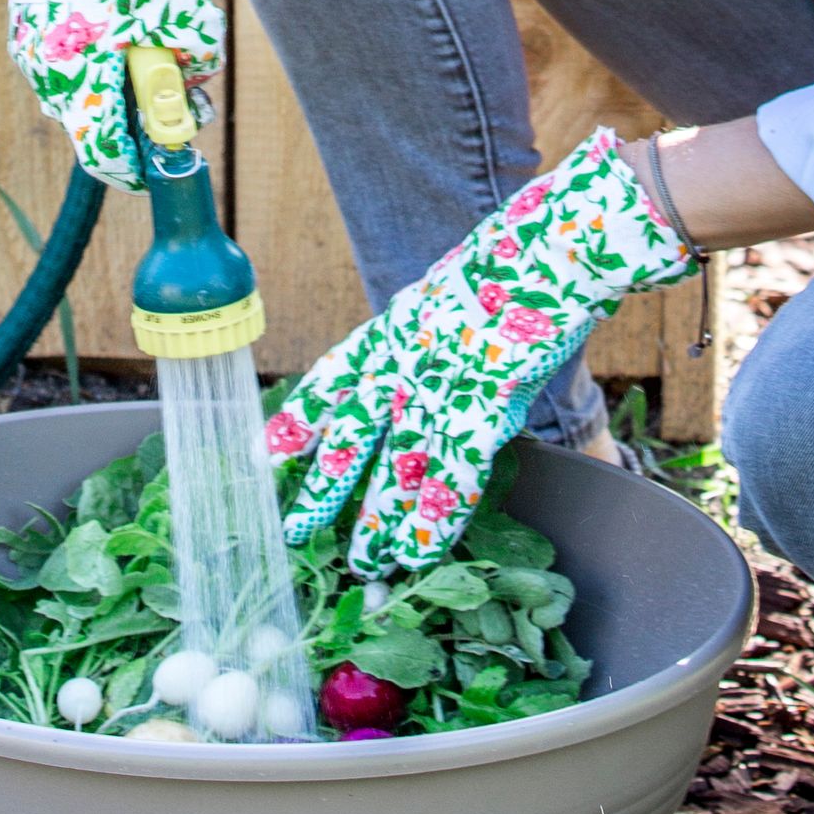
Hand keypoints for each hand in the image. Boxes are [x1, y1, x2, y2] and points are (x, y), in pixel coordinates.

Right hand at [0, 0, 224, 185]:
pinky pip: (75, 51)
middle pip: (98, 122)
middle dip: (145, 111)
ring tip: (162, 24)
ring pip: (88, 84)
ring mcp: (31, 43)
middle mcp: (44, 71)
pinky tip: (131, 3)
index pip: (106, 157)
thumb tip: (192, 91)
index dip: (144, 166)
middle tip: (187, 82)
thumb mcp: (182, 7)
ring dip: (128, 73)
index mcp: (76, 79)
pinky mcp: (31, 15)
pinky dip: (107, 44)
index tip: (173, 156)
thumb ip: (192, 61)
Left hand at [266, 134, 695, 574]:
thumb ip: (430, 333)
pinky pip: (452, 477)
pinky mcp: (481, 407)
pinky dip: (437, 518)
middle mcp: (403, 363)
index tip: (263, 455)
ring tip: (365, 563)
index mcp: (392, 332)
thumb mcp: (449, 295)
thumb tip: (426, 357)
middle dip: (326, 487)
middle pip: (352, 435)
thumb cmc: (512, 266)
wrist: (550, 250)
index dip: (298, 422)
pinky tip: (422, 552)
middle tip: (297, 529)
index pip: (332, 381)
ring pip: (397, 467)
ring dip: (382, 520)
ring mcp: (438, 387)